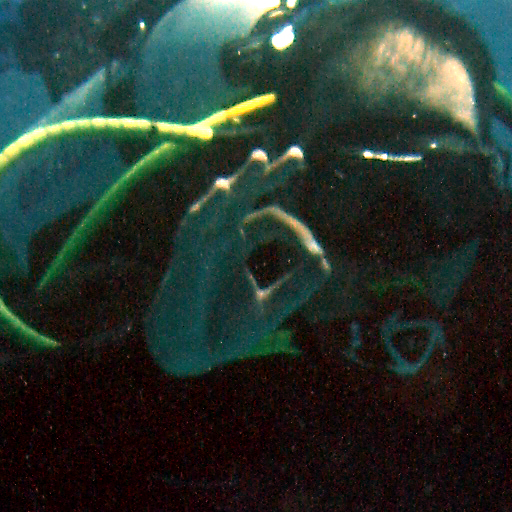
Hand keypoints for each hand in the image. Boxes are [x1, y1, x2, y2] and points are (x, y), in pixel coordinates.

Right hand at [145, 147, 331, 375]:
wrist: (188, 357)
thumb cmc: (220, 331)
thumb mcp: (268, 308)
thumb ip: (296, 287)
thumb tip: (325, 261)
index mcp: (237, 244)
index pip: (271, 220)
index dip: (298, 231)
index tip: (316, 254)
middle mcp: (219, 237)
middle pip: (245, 195)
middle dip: (269, 174)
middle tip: (297, 154)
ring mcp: (202, 244)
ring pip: (220, 202)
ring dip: (241, 180)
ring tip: (260, 157)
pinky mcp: (186, 259)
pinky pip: (195, 226)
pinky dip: (209, 207)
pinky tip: (223, 189)